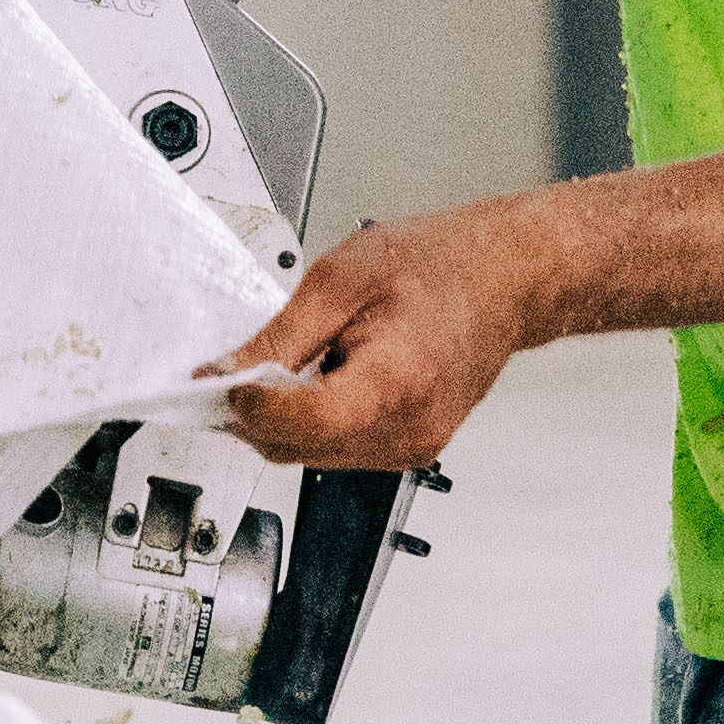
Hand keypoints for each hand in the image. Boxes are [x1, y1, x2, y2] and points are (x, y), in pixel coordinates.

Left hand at [209, 201, 539, 471]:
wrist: (503, 278)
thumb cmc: (438, 266)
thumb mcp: (341, 278)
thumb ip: (280, 335)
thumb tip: (226, 373)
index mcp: (396, 382)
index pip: (300, 424)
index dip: (250, 403)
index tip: (219, 378)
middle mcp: (409, 429)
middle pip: (298, 448)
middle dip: (257, 412)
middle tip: (239, 368)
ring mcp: (413, 447)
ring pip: (312, 457)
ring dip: (285, 421)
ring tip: (297, 363)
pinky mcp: (412, 450)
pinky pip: (339, 452)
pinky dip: (315, 423)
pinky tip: (325, 379)